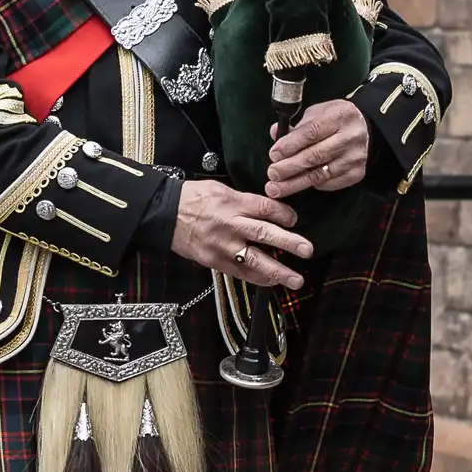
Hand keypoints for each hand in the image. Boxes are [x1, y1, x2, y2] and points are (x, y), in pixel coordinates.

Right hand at [170, 180, 312, 288]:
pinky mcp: (214, 261)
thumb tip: (268, 210)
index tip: (294, 219)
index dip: (284, 214)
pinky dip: (258, 278)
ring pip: (254, 259)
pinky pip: (240, 272)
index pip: (266, 208)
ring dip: (278, 270)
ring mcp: (222, 246)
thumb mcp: (220, 189)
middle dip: (289, 242)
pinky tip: (272, 282)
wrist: (164, 214)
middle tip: (307, 250)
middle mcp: (230, 224)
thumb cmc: (192, 198)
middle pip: (264, 233)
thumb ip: (244, 200)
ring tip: (296, 279)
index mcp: (233, 203)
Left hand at [266, 100, 368, 198]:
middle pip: (315, 156)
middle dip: (290, 167)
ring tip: (276, 188)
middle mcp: (350, 137)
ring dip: (295, 183)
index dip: (290, 145)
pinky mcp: (357, 173)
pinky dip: (311, 185)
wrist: (366, 132)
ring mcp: (355, 157)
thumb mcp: (318, 113)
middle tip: (272, 174)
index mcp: (339, 116)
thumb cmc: (335, 121)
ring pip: (320, 174)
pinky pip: (329, 183)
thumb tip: (275, 133)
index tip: (273, 155)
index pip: (312, 132)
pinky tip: (297, 185)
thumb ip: (297, 126)